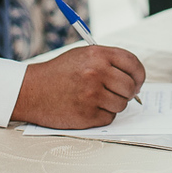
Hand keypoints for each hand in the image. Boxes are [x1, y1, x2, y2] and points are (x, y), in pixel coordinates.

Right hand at [12, 45, 144, 128]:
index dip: (139, 75)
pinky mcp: (87, 115)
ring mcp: (92, 95)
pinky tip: (88, 108)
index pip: (133, 64)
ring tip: (97, 99)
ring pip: (122, 104)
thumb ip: (108, 62)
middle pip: (130, 87)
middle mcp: (97, 73)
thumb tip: (134, 76)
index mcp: (98, 55)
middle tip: (119, 93)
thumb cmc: (59, 73)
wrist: (32, 91)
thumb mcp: (82, 55)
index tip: (138, 81)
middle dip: (129, 93)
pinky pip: (109, 118)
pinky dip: (102, 115)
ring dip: (113, 104)